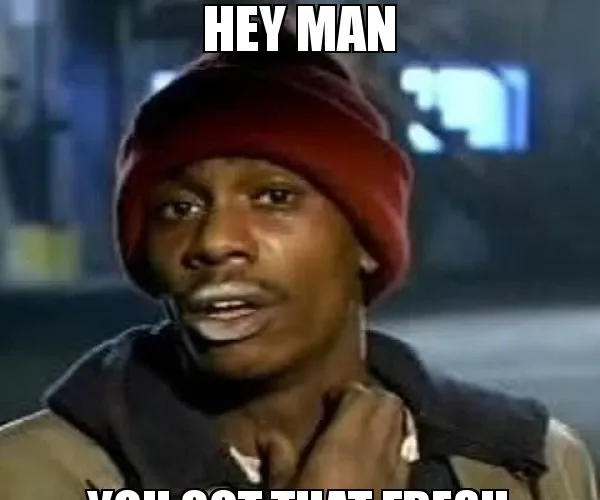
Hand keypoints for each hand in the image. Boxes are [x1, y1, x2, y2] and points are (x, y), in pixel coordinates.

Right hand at [259, 383, 409, 494]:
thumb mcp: (282, 492)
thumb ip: (279, 460)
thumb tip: (270, 438)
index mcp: (344, 446)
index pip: (361, 396)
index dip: (347, 392)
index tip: (329, 401)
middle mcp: (378, 453)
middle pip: (389, 405)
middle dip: (371, 400)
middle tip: (346, 410)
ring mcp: (396, 475)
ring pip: (402, 427)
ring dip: (385, 420)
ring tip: (361, 430)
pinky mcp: (402, 493)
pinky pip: (404, 456)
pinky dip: (393, 447)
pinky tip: (375, 461)